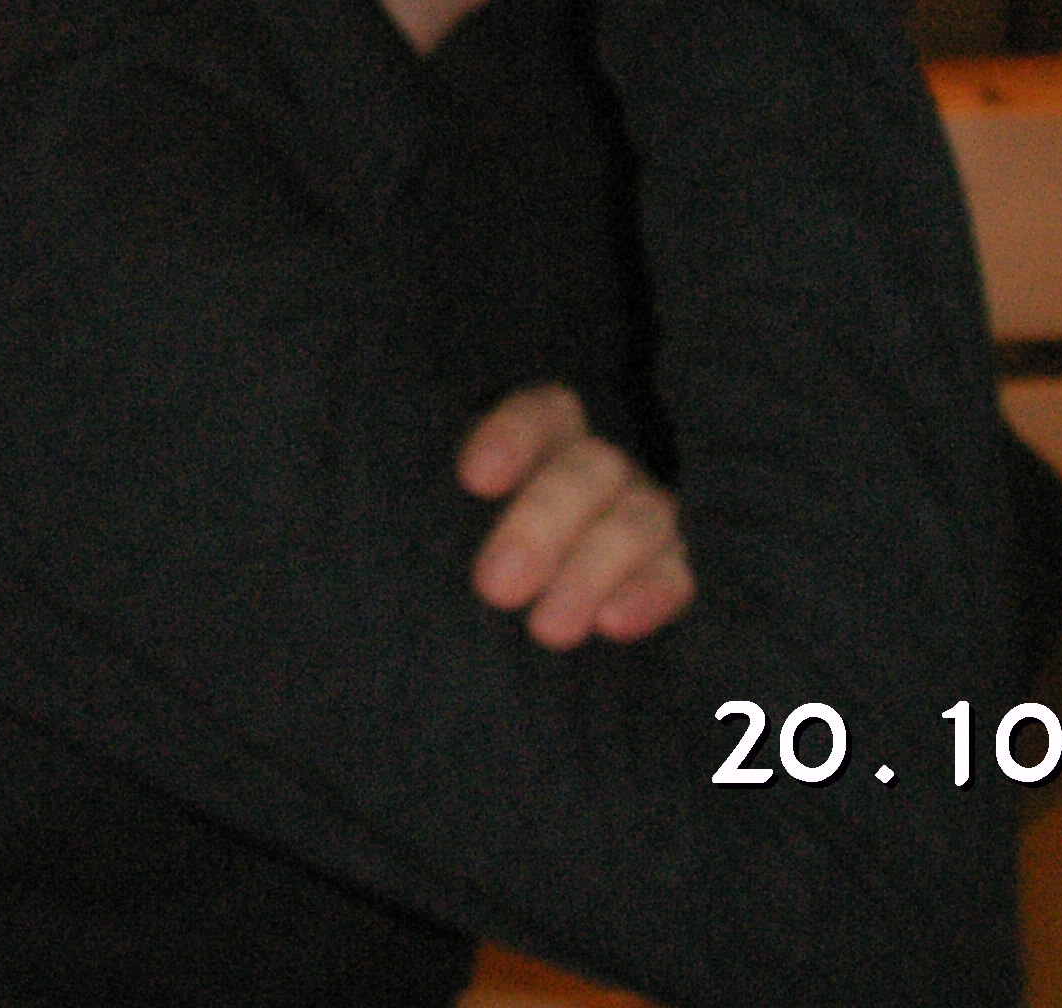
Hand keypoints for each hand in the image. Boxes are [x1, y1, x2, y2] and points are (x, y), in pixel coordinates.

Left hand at [459, 383, 693, 648]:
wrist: (516, 647)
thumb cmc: (453, 565)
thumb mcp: (440, 526)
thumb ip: (436, 510)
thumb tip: (382, 504)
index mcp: (545, 443)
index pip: (544, 414)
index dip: (515, 436)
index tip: (473, 479)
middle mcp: (599, 472)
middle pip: (590, 468)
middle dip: (543, 523)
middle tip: (494, 586)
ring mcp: (645, 517)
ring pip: (639, 518)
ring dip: (592, 569)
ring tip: (546, 629)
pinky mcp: (675, 572)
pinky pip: (680, 575)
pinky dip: (652, 594)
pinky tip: (614, 625)